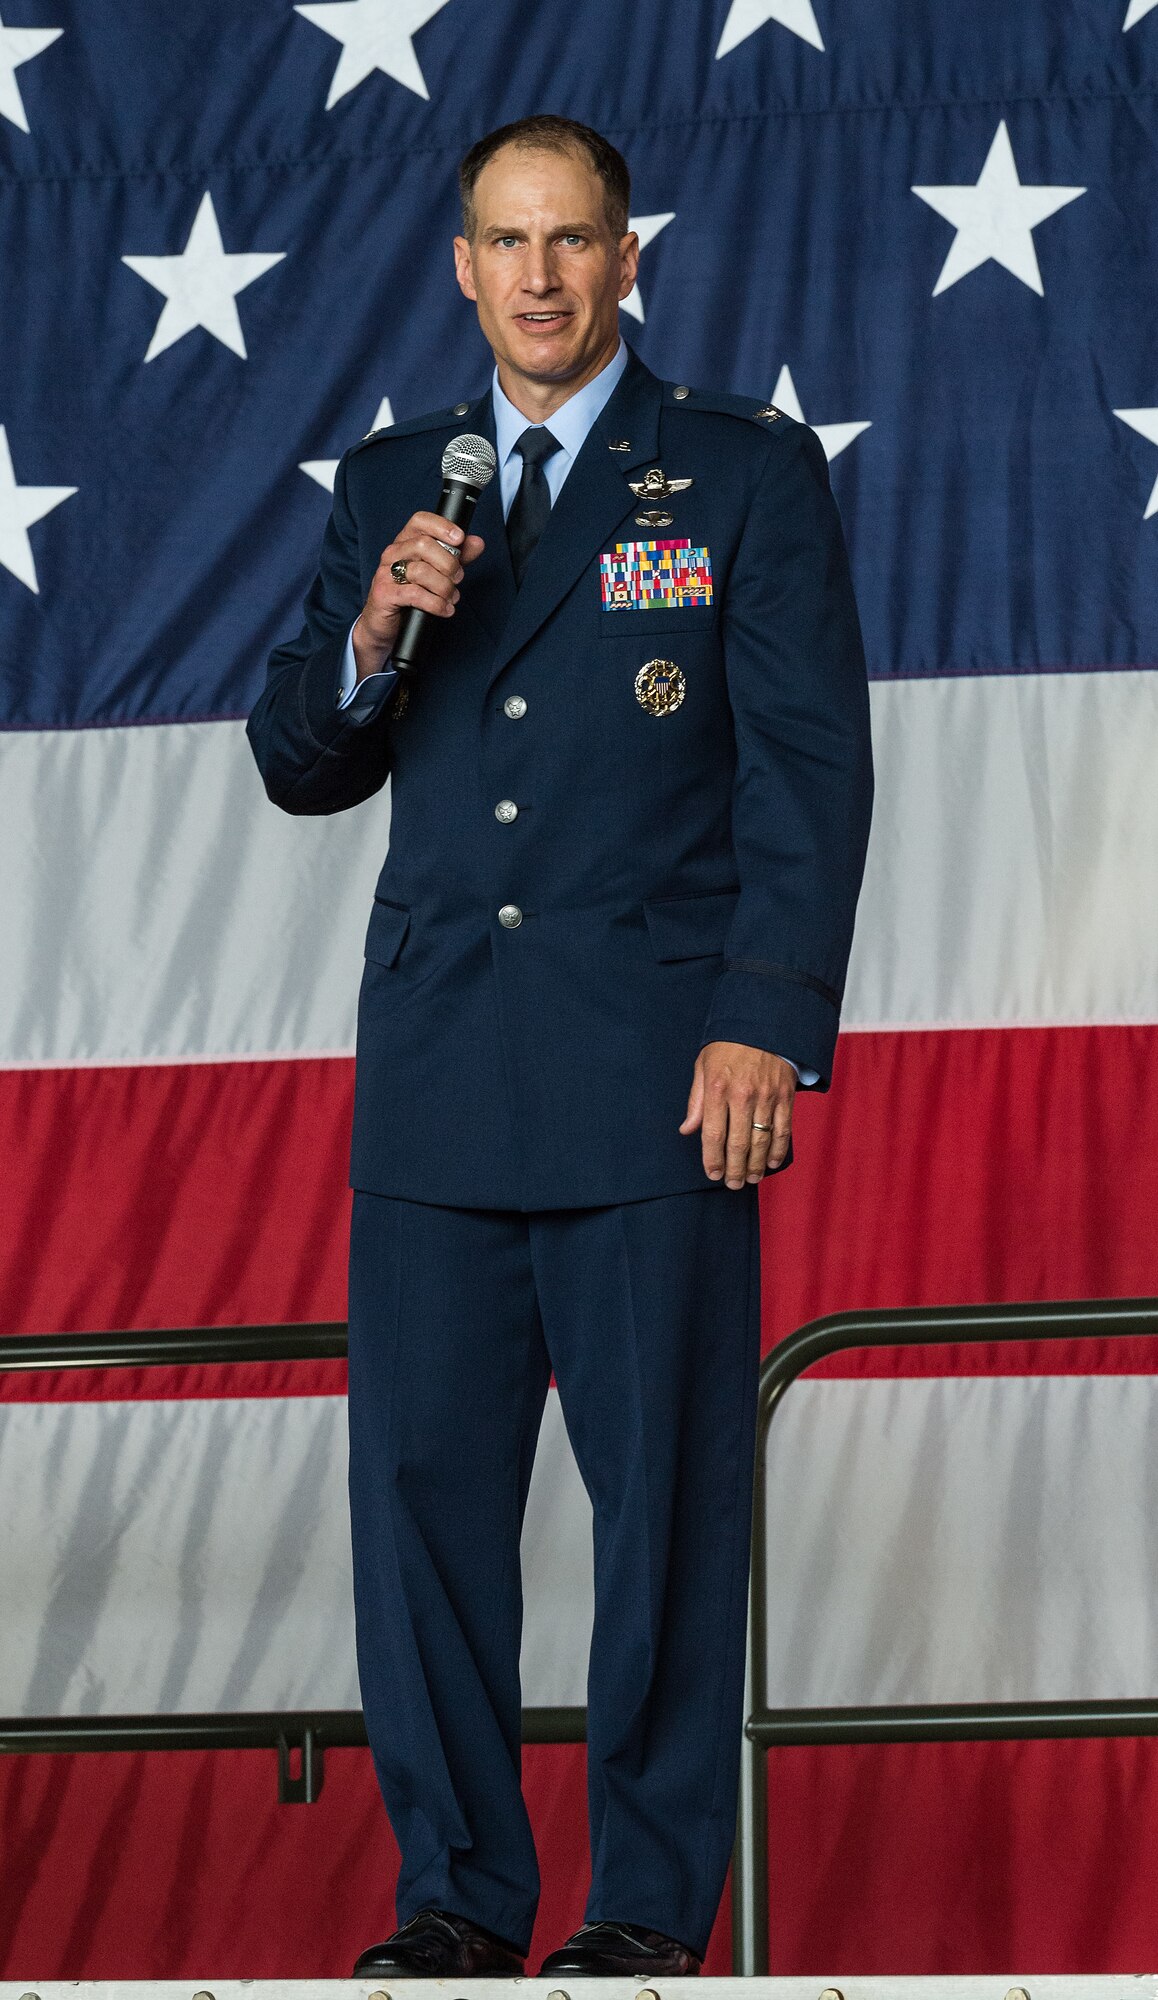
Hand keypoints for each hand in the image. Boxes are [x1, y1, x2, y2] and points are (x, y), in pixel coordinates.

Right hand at [353, 510, 485, 678]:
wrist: (385, 625)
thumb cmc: (411, 596)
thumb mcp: (437, 573)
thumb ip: (457, 557)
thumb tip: (477, 542)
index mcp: (405, 542)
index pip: (420, 520)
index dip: (442, 526)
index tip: (460, 539)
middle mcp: (393, 553)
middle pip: (424, 545)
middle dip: (449, 563)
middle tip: (458, 579)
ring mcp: (386, 573)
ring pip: (421, 571)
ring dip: (444, 587)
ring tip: (451, 598)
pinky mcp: (384, 594)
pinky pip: (415, 594)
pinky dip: (436, 603)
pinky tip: (444, 609)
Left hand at [679, 1041, 795, 1186]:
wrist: (764, 1022)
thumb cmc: (728, 1045)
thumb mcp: (703, 1066)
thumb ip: (696, 1100)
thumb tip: (687, 1129)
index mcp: (718, 1088)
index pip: (713, 1134)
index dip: (712, 1159)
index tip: (712, 1174)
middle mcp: (742, 1095)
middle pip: (738, 1144)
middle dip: (735, 1169)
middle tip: (733, 1184)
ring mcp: (766, 1097)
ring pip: (762, 1141)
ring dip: (756, 1165)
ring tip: (751, 1179)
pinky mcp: (785, 1096)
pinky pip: (783, 1130)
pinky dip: (778, 1150)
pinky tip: (772, 1163)